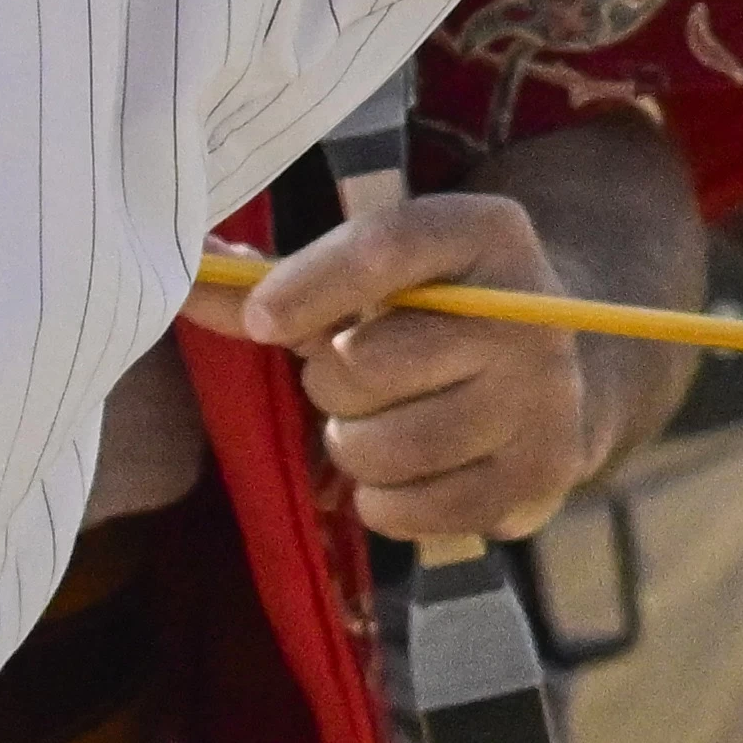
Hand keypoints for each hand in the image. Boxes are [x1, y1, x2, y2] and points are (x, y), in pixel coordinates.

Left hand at [210, 191, 613, 543]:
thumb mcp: (379, 274)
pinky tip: (406, 470)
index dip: (307, 285)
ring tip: (378, 422)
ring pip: (379, 446)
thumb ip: (284, 279)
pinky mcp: (537, 478)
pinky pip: (404, 510)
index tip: (259, 321)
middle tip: (349, 374)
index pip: (384, 248)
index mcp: (486, 233)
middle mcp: (528, 311)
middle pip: (364, 363)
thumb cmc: (434, 314)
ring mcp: (542, 400)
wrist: (554, 373)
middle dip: (329, 379)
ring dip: (351, 444)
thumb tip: (188, 279)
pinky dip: (380, 500)